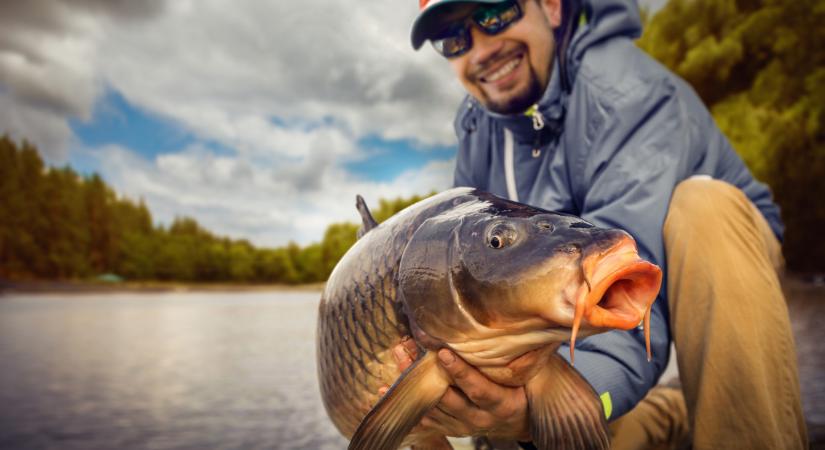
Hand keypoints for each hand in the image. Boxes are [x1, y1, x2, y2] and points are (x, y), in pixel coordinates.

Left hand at [386, 338, 530, 440]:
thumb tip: (531, 323)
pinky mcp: (448, 428)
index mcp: (503, 405)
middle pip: (449, 399)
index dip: (461, 373)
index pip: (480, 390)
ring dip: (412, 383)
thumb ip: (527, 355)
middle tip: (408, 349)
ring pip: (433, 407)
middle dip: (427, 373)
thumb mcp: (533, 374)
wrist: (519, 419)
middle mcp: (481, 419)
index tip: (443, 352)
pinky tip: (384, 388)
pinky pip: (422, 418)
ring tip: (398, 355)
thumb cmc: (525, 387)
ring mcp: (462, 426)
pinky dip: (404, 404)